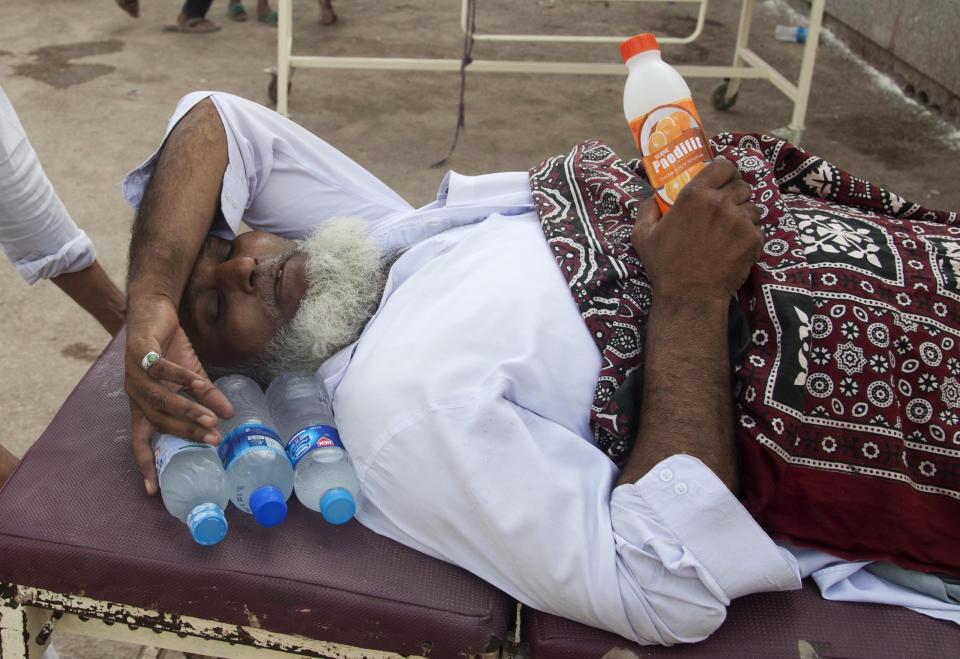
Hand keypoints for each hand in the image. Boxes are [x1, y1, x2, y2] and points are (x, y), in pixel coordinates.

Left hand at [124, 294, 233, 493]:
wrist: (153, 310)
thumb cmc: (169, 346)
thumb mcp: (191, 376)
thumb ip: (206, 396)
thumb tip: (230, 416)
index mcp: (144, 404)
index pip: (141, 440)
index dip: (146, 464)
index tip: (153, 490)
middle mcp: (135, 394)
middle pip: (158, 421)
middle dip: (186, 433)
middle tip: (213, 441)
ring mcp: (134, 374)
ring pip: (160, 399)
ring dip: (186, 409)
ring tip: (211, 419)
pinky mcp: (140, 352)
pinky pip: (161, 369)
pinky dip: (180, 377)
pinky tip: (198, 382)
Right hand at [632, 158, 762, 302]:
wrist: (690, 295)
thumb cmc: (665, 266)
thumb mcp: (643, 235)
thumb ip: (646, 210)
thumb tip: (652, 197)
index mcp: (694, 195)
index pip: (722, 165)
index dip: (725, 170)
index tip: (723, 178)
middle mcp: (720, 202)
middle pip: (741, 185)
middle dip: (736, 193)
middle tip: (727, 206)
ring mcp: (740, 220)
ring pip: (752, 206)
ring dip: (744, 214)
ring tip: (732, 229)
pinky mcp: (753, 239)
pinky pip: (758, 228)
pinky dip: (750, 235)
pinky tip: (735, 246)